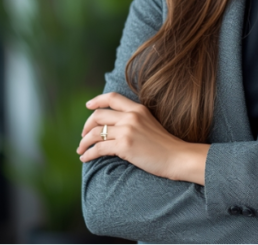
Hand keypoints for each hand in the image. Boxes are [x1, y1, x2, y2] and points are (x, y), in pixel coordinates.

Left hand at [77, 92, 209, 184]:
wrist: (177, 157)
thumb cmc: (164, 145)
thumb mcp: (150, 124)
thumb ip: (134, 120)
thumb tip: (114, 126)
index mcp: (138, 109)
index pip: (112, 98)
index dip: (97, 101)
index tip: (88, 106)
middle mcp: (131, 116)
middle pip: (98, 115)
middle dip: (86, 126)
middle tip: (83, 136)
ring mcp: (127, 130)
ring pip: (95, 132)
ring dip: (84, 142)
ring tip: (81, 150)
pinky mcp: (124, 145)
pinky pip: (98, 148)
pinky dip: (89, 153)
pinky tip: (85, 158)